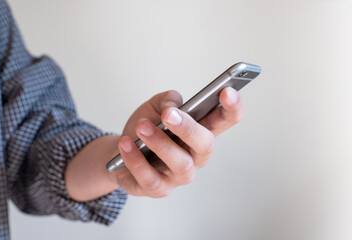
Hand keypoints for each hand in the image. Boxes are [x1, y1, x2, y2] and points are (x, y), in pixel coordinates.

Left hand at [115, 87, 243, 197]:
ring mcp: (179, 175)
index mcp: (201, 131)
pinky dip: (136, 160)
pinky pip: (150, 178)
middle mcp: (196, 155)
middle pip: (206, 144)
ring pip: (180, 163)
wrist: (120, 151)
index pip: (226, 119)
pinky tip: (126, 144)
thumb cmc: (146, 128)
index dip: (232, 107)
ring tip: (141, 127)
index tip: (227, 91)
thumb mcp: (154, 107)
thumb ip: (166, 100)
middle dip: (189, 128)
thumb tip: (172, 105)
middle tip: (169, 114)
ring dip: (160, 143)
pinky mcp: (158, 188)